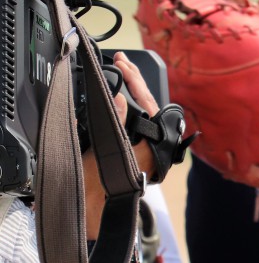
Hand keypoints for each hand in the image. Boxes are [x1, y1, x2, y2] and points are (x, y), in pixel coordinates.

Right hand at [111, 51, 160, 180]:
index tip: (122, 63)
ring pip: (144, 108)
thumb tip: (120, 96)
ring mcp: (147, 141)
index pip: (148, 100)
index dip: (135, 80)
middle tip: (122, 59)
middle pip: (148, 101)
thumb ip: (116, 120)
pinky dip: (130, 103)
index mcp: (154, 137)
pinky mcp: (137, 144)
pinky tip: (123, 93)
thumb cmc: (108, 180)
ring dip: (134, 88)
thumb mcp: (111, 146)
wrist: (100, 203)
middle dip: (135, 78)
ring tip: (124, 69)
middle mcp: (154, 138)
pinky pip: (138, 118)